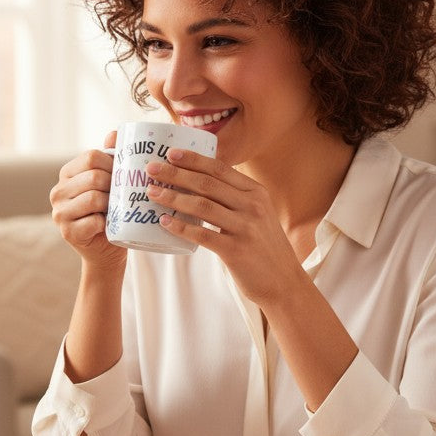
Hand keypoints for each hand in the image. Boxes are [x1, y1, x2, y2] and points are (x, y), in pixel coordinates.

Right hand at [50, 133, 127, 269]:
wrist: (106, 251)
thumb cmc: (111, 213)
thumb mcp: (110, 184)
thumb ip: (110, 159)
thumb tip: (114, 132)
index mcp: (67, 174)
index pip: (91, 157)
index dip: (113, 164)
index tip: (123, 175)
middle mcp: (58, 191)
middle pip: (94, 177)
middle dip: (114, 186)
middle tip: (124, 195)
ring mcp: (59, 213)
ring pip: (94, 198)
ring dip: (112, 205)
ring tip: (118, 209)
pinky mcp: (67, 233)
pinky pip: (93, 221)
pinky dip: (106, 223)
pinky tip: (109, 225)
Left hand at [145, 149, 304, 304]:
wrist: (283, 282)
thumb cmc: (263, 247)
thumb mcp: (258, 214)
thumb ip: (236, 199)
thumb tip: (198, 183)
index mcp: (256, 192)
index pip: (220, 169)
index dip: (193, 159)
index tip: (170, 153)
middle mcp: (253, 206)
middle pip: (207, 184)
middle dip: (176, 174)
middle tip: (151, 169)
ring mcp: (245, 228)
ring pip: (202, 206)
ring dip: (173, 197)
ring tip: (152, 193)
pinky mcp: (236, 251)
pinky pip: (202, 235)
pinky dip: (180, 227)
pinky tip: (164, 222)